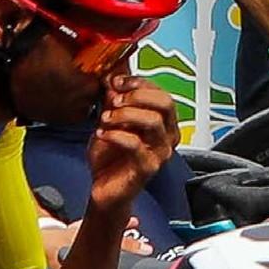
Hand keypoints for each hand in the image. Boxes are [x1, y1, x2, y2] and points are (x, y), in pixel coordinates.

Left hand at [90, 75, 183, 211]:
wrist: (103, 189)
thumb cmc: (110, 157)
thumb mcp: (109, 122)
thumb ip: (113, 101)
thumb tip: (112, 78)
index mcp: (163, 123)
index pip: (161, 94)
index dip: (139, 83)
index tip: (117, 81)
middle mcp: (167, 137)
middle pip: (165, 103)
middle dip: (137, 96)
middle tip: (114, 99)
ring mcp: (160, 153)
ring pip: (152, 121)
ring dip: (124, 115)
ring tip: (105, 118)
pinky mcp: (148, 168)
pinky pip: (135, 144)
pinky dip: (115, 135)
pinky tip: (100, 134)